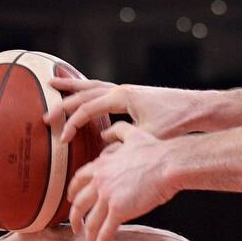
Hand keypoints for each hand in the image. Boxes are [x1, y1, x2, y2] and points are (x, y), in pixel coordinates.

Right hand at [46, 78, 202, 142]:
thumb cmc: (176, 122)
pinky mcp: (132, 95)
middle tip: (45, 116)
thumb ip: (125, 145)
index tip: (63, 140)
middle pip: (84, 93)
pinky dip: (89, 90)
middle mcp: (121, 89)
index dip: (73, 124)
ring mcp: (126, 90)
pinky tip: (83, 93)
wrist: (197, 108)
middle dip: (63, 104)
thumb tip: (103, 156)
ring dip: (72, 87)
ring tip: (52, 84)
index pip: (88, 108)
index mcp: (121, 96)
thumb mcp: (148, 136)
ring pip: (92, 85)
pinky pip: (103, 89)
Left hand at [67, 122, 176, 240]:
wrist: (169, 163)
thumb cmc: (157, 150)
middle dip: (75, 216)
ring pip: (90, 220)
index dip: (74, 192)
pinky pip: (105, 232)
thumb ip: (118, 132)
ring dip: (86, 234)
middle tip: (76, 225)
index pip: (79, 180)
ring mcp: (107, 196)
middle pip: (79, 203)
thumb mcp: (133, 134)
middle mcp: (99, 181)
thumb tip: (106, 132)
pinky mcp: (119, 210)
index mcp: (101, 165)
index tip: (73, 200)